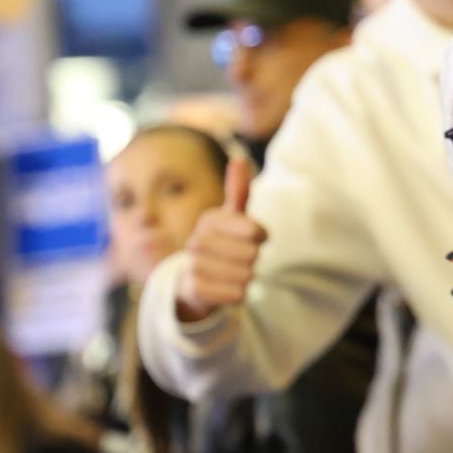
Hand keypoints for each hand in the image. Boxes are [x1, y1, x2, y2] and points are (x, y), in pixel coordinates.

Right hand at [176, 157, 265, 321]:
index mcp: (209, 220)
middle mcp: (197, 241)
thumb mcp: (231, 218)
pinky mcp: (194, 290)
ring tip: (234, 273)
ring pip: (246, 275)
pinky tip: (229, 288)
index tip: (256, 237)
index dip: (259, 236)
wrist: (194, 282)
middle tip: (240, 259)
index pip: (254, 230)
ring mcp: (193, 266)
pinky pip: (236, 293)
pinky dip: (240, 293)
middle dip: (253, 259)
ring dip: (247, 277)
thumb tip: (239, 159)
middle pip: (252, 254)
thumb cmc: (222, 245)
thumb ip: (238, 192)